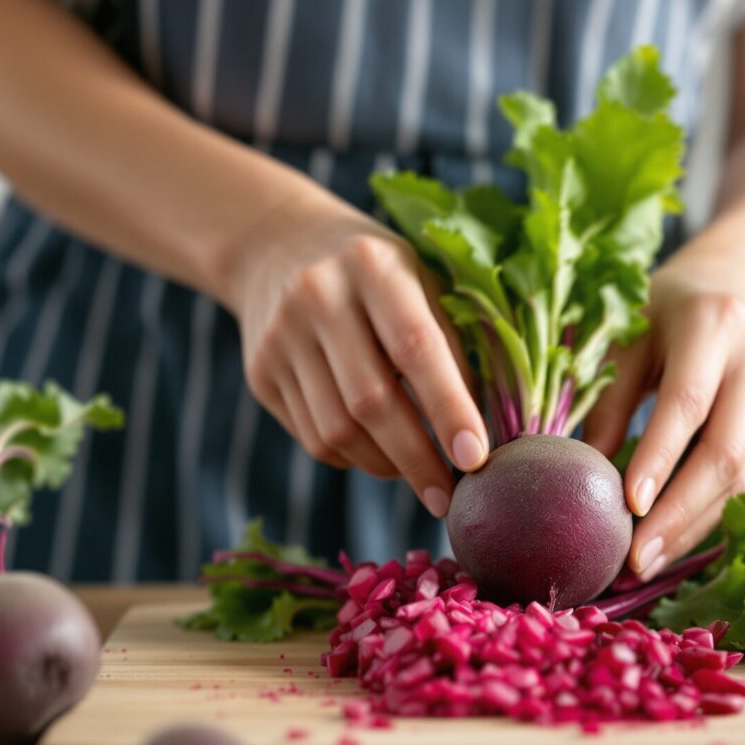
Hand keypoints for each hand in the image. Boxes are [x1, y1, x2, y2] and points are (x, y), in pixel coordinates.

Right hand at [223, 189, 488, 517]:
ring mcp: (279, 337)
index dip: (449, 408)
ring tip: (418, 474)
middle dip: (417, 460)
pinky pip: (313, 437)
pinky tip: (377, 451)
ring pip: (337, 431)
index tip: (476, 458)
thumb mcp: (420, 278)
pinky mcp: (260, 373)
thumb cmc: (377, 271)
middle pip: (370, 401)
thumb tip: (483, 428)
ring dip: (386, 465)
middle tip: (450, 499)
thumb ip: (452, 340)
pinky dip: (354, 457)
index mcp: (372, 265)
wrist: (277, 245)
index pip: (416, 347)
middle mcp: (317, 297)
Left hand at [582, 264, 744, 577]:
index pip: (688, 403)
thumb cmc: (665, 313)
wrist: (741, 290)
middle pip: (724, 452)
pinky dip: (704, 516)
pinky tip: (668, 542)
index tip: (627, 508)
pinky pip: (744, 482)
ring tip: (642, 564)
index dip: (659, 458)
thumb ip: (607, 397)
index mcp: (714, 325)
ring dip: (689, 526)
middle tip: (635, 559)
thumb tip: (580, 469)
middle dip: (678, 513)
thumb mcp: (627, 336)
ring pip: (739, 477)